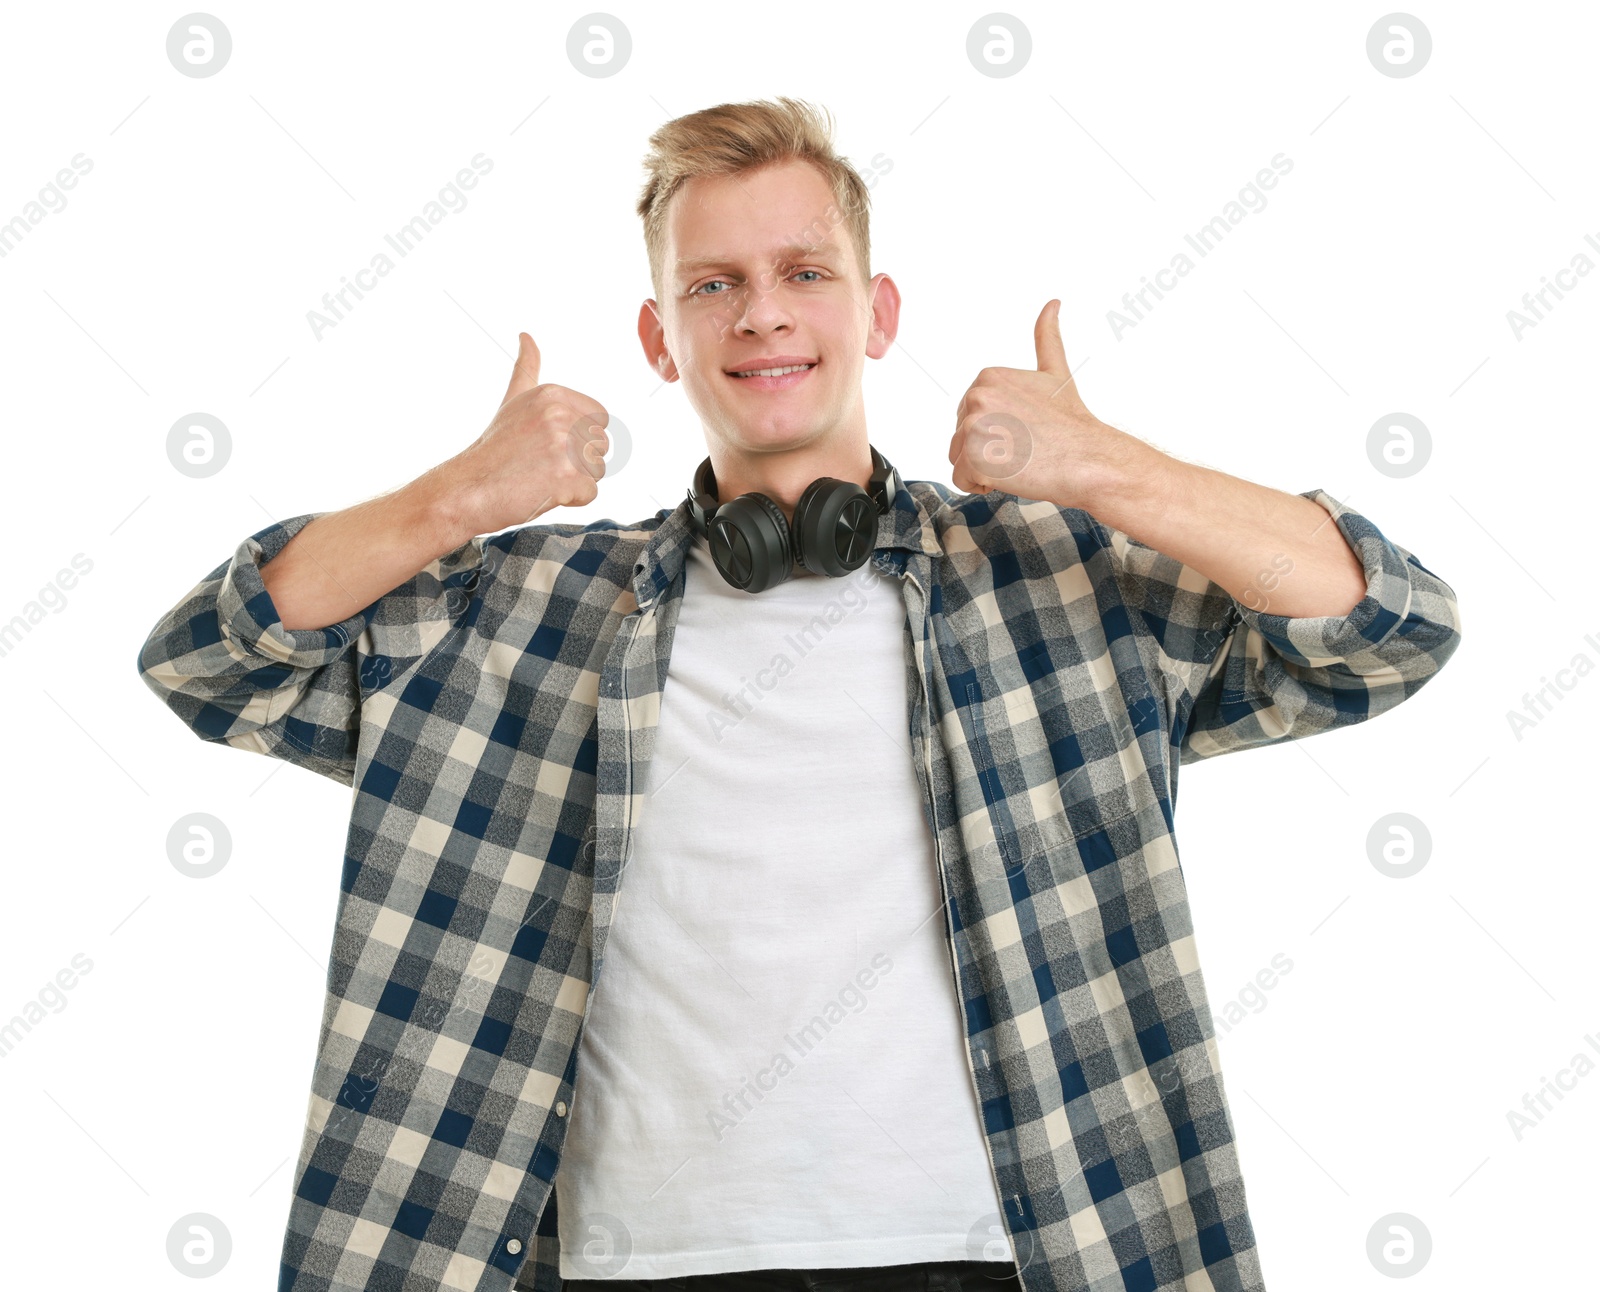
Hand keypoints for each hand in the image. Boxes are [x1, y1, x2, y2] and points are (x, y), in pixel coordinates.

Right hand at [443, 332, 610, 532]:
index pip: (600, 418)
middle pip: (601, 446)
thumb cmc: (495, 449)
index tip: (550, 444)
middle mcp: (560, 414)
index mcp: (553, 394)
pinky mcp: (565, 476)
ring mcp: (563, 445)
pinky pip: (590, 493)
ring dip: (575, 481)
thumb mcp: (513, 400)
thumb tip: (525, 336)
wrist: (468, 488)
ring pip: (597, 470)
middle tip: (541, 464)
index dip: (581, 436)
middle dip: (578, 460)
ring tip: (541, 477)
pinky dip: (571, 500)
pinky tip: (542, 492)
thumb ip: (526, 368)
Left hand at [948, 300, 1133, 508]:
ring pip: (959, 460)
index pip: (969, 417)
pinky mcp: (974, 457)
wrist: (1089, 458)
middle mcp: (976, 396)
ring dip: (985, 469)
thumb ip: (1047, 337)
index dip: (995, 431)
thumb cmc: (1073, 423)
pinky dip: (982, 486)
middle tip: (1025, 449)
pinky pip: (961, 481)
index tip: (1024, 431)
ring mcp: (973, 426)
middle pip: (960, 438)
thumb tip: (1053, 303)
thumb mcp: (1056, 372)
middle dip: (988, 450)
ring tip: (1019, 462)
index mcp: (988, 377)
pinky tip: (1012, 475)